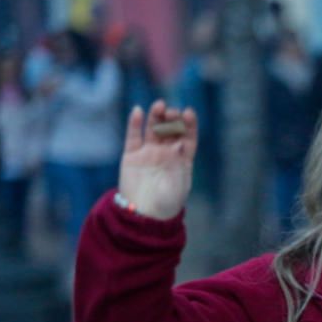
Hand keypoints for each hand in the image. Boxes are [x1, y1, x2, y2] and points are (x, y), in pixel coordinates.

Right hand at [119, 100, 197, 219]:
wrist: (144, 216)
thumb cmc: (167, 204)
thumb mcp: (178, 185)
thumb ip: (179, 164)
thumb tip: (178, 143)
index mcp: (182, 160)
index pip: (187, 138)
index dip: (189, 125)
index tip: (189, 113)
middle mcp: (166, 153)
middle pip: (170, 130)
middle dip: (173, 119)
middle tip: (173, 111)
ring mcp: (149, 153)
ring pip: (153, 129)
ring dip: (156, 116)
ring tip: (160, 105)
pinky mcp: (132, 156)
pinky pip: (133, 137)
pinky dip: (134, 123)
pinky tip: (137, 111)